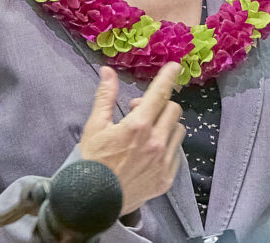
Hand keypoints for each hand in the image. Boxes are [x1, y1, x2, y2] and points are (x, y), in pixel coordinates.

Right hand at [79, 62, 185, 215]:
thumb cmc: (91, 161)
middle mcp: (155, 142)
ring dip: (167, 125)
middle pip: (173, 109)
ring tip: (148, 132)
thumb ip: (105, 96)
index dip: (168, 77)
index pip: (159, 94)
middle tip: (140, 112)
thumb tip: (108, 71)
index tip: (175, 66)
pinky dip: (168, 146)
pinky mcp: (166, 178)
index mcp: (137, 126)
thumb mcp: (94, 126)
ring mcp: (163, 162)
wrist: (91, 203)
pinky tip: (150, 152)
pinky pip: (177, 153)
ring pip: (178, 130)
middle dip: (160, 104)